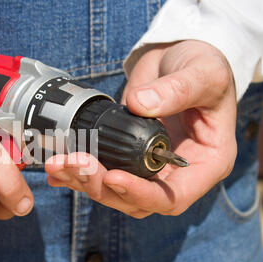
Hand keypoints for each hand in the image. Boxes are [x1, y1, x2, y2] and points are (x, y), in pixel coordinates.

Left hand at [45, 40, 236, 217]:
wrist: (178, 58)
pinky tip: (56, 168)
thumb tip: (140, 104)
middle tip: (76, 163)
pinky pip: (101, 174)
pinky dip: (77, 174)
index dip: (141, 194)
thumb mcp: (202, 73)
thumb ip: (176, 90)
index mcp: (206, 164)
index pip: (172, 197)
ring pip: (113, 192)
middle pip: (136, 201)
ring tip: (58, 163)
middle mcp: (175, 173)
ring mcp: (148, 168)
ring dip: (83, 181)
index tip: (112, 177)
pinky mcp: (125, 157)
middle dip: (102, 186)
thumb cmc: (203, 67)